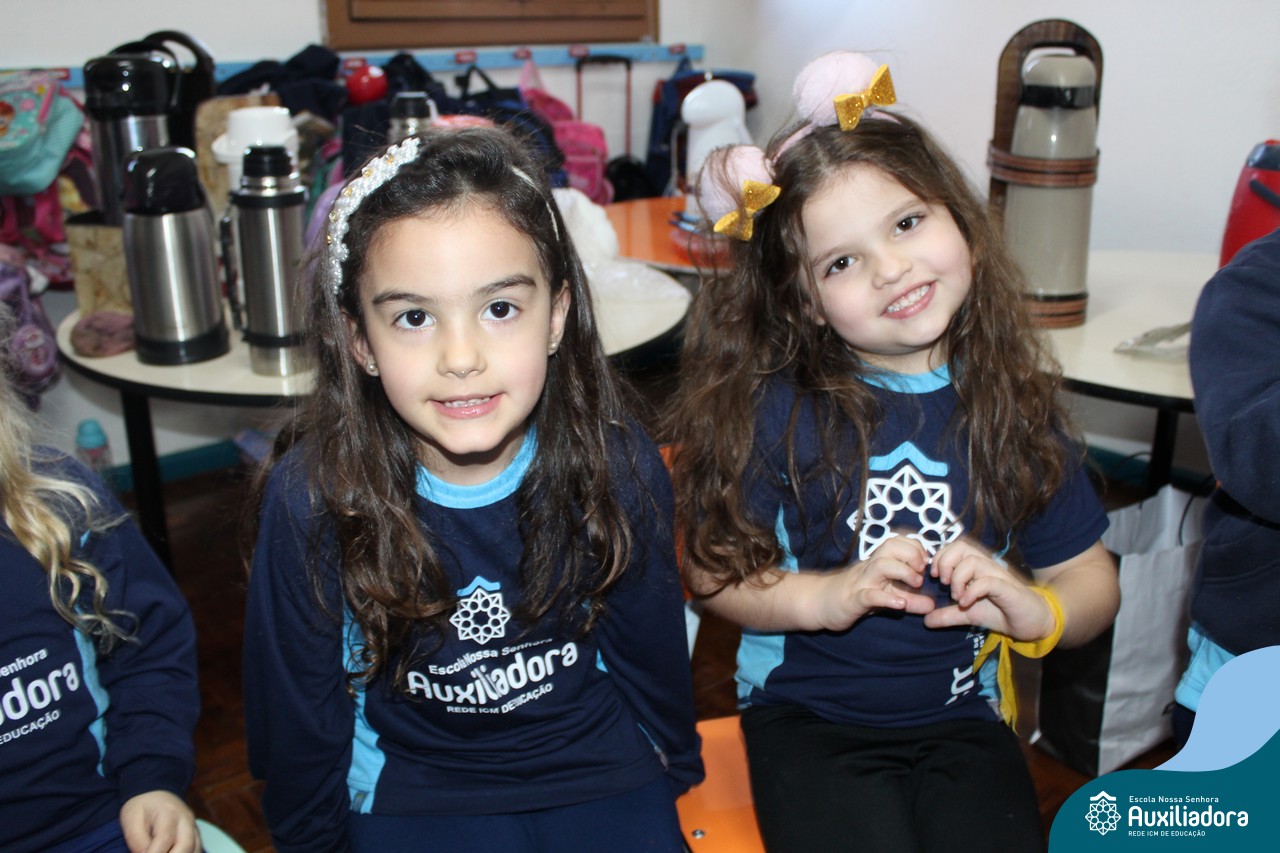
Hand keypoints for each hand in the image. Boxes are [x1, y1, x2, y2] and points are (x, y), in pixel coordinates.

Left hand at [119, 790, 200, 852]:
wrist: (155, 795)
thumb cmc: (141, 808)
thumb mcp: (131, 820)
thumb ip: (137, 841)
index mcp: (168, 812)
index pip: (164, 839)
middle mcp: (186, 820)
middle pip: (185, 846)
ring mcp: (194, 827)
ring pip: (195, 850)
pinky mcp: (195, 835)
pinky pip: (196, 850)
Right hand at [810, 535, 934, 630]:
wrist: (820, 603)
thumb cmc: (854, 596)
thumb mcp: (885, 596)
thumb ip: (910, 600)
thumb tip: (932, 606)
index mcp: (878, 563)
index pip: (897, 542)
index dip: (915, 547)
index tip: (926, 562)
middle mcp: (870, 568)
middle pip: (890, 546)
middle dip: (911, 553)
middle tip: (922, 571)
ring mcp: (861, 582)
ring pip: (881, 565)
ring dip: (903, 571)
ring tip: (916, 583)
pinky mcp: (853, 600)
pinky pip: (870, 595)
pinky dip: (887, 598)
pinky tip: (900, 603)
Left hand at [922, 538, 1054, 640]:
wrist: (1030, 623)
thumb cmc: (1000, 612)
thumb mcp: (968, 614)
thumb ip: (948, 615)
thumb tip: (926, 619)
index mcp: (976, 567)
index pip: (955, 547)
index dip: (940, 557)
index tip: (935, 577)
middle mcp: (987, 566)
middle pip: (962, 546)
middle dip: (946, 562)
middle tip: (943, 583)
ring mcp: (998, 576)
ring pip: (973, 561)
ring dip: (958, 578)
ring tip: (957, 597)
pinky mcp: (1007, 589)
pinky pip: (987, 581)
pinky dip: (972, 591)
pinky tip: (966, 603)